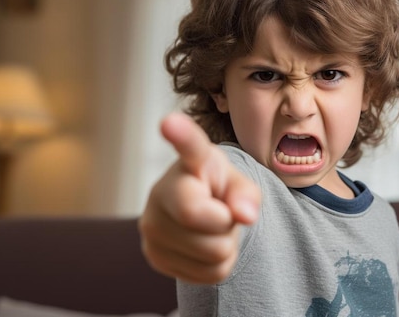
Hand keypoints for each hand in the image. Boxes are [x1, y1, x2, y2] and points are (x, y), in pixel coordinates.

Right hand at [139, 112, 260, 283]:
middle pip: (214, 225)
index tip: (169, 122)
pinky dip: (216, 266)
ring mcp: (151, 227)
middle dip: (229, 225)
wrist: (196, 213)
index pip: (187, 149)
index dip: (180, 135)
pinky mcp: (153, 256)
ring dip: (224, 246)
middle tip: (219, 212)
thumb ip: (247, 194)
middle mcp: (160, 192)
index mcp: (188, 163)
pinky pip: (208, 276)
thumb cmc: (219, 191)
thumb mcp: (240, 185)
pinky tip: (202, 245)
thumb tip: (244, 214)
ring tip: (210, 227)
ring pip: (214, 256)